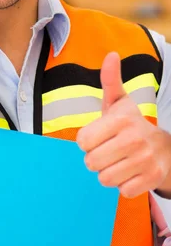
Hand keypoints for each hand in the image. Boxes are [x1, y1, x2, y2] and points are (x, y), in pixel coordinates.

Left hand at [76, 52, 170, 197]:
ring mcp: (145, 161)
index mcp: (121, 119)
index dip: (86, 141)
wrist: (163, 147)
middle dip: (95, 159)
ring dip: (108, 173)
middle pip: (91, 162)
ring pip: (105, 179)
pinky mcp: (152, 179)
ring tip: (117, 160)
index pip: (83, 141)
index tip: (97, 136)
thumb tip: (111, 54)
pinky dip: (123, 184)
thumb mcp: (119, 101)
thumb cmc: (131, 123)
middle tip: (107, 150)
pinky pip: (122, 191)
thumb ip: (110, 79)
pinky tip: (130, 171)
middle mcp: (134, 139)